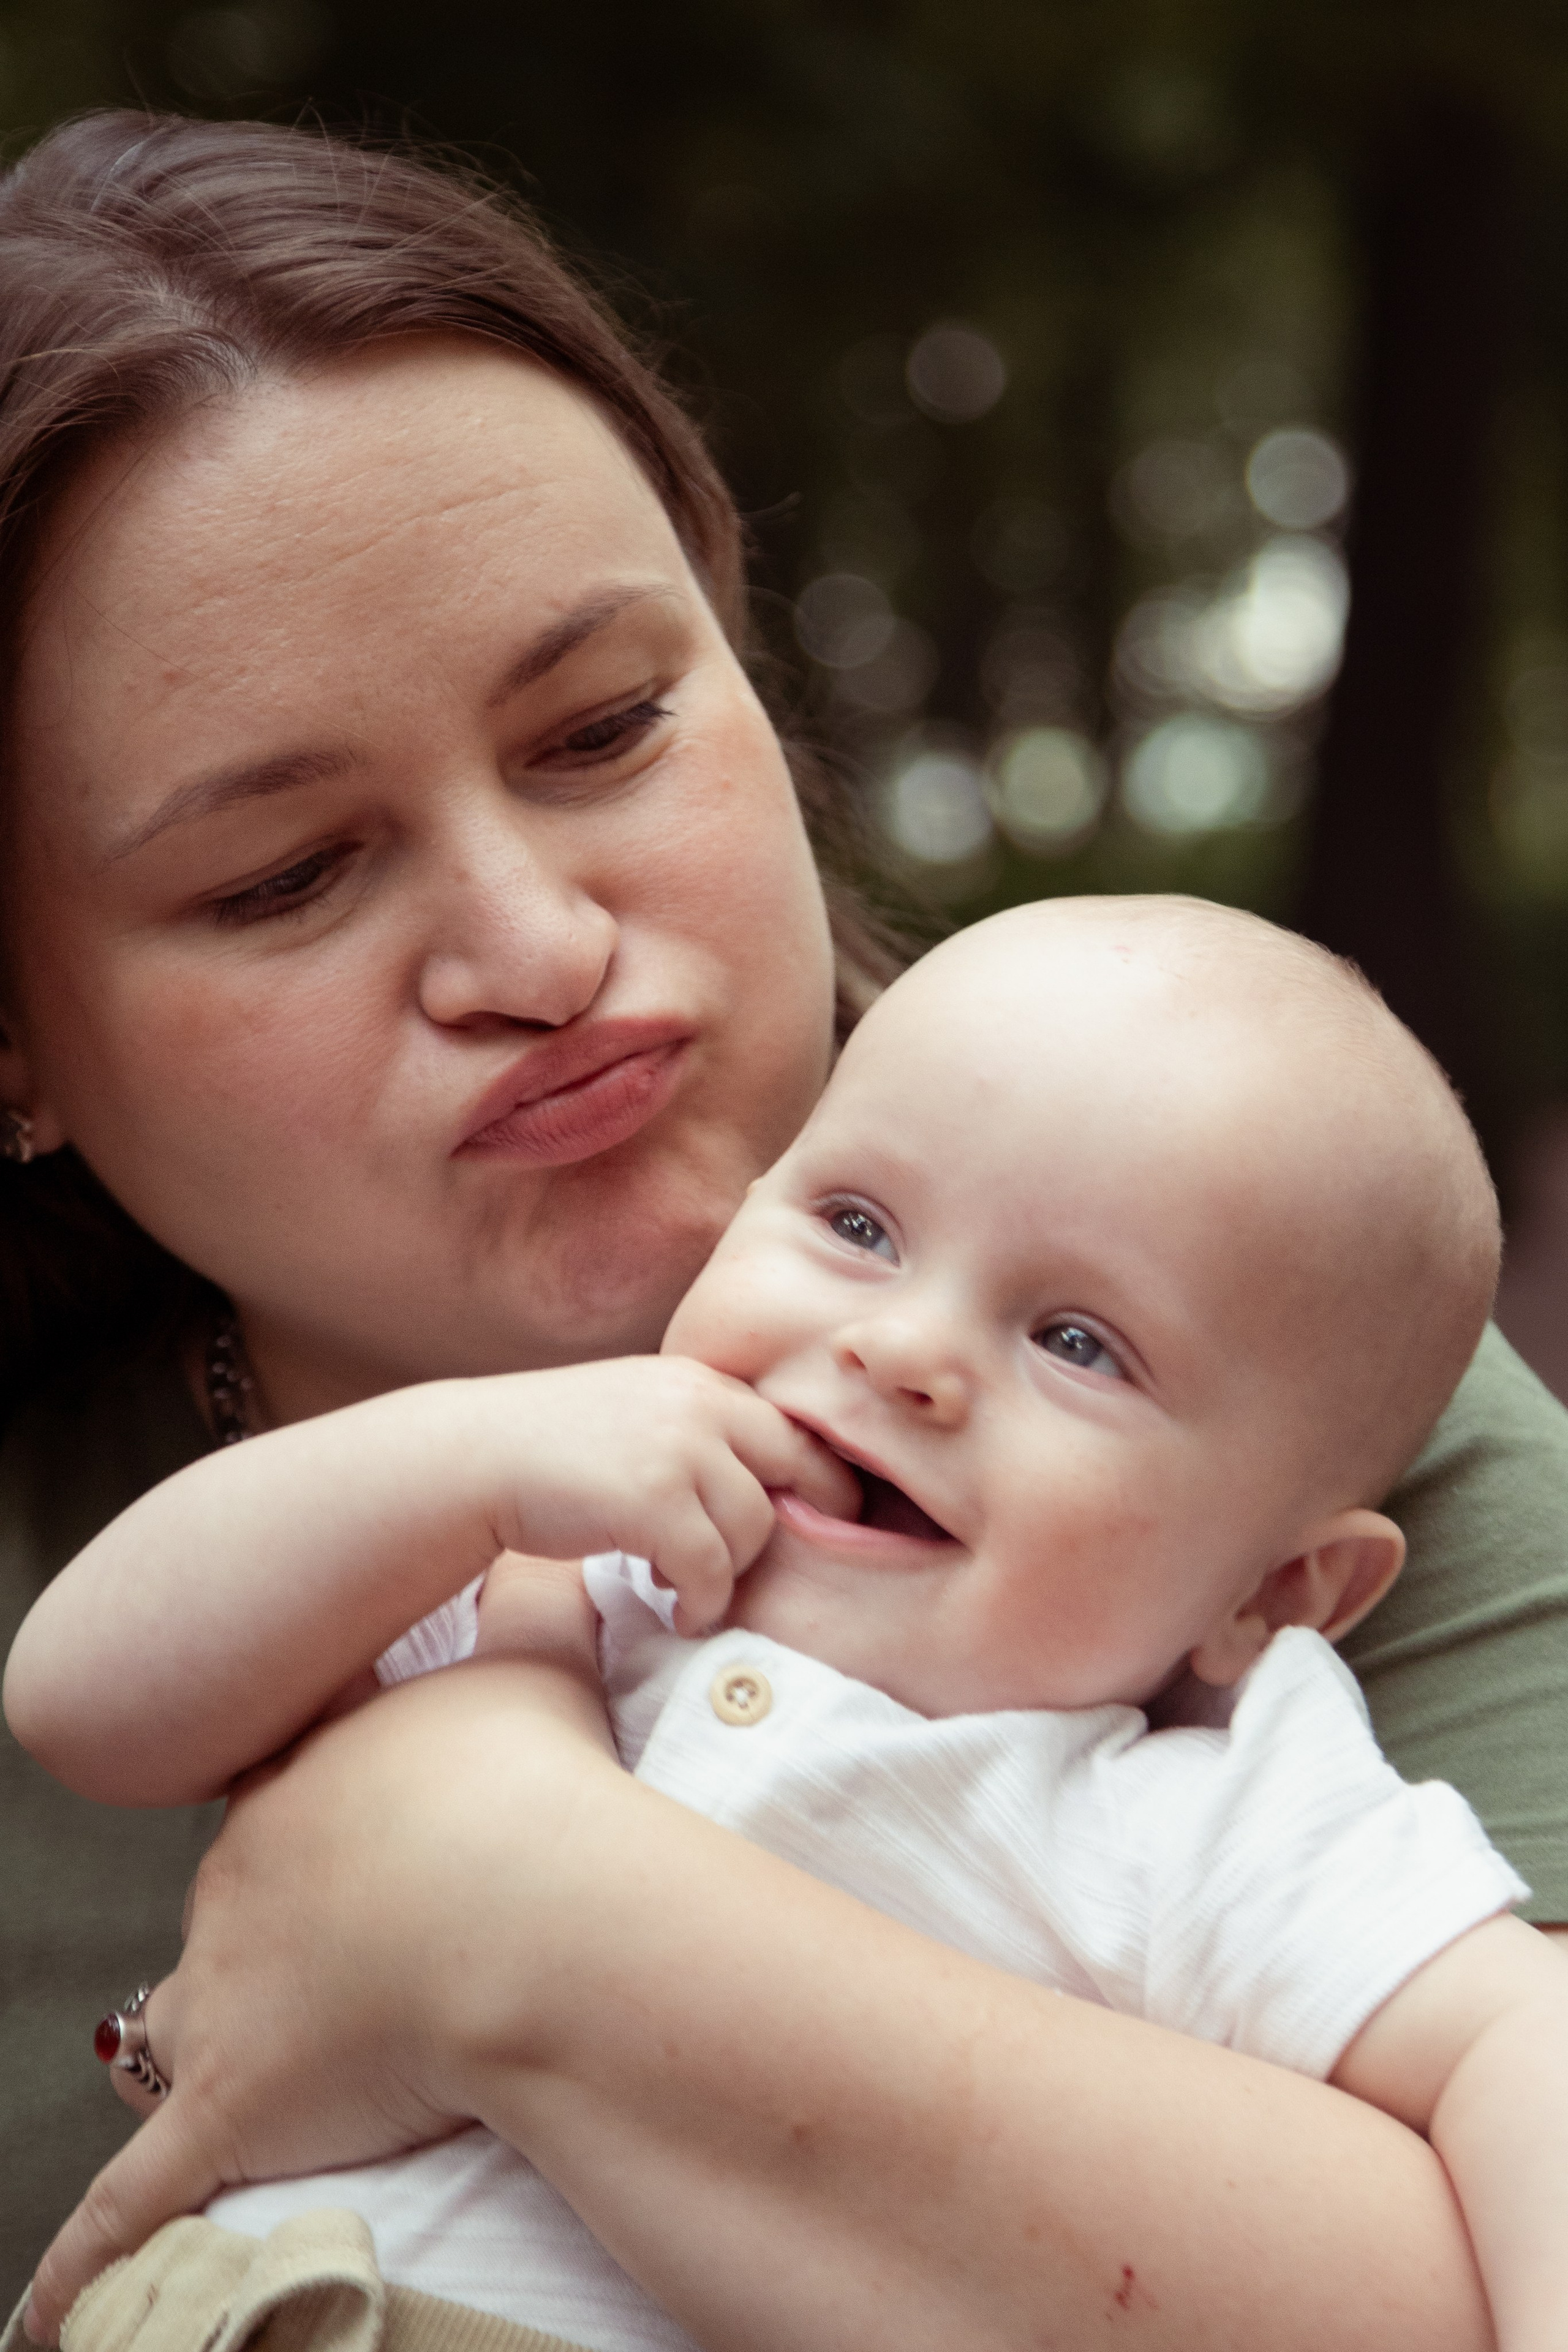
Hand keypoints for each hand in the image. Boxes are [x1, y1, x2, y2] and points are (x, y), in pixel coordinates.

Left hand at [25, 1657, 611, 2342]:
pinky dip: (94, 2253)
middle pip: (239, 1893)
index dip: (312, 1801)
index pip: (289, 1781)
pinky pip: (137, 2195)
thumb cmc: (545, 1791)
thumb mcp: (545, 1665)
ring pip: (183, 2015)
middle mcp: (254, 1867)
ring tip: (217, 2066)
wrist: (533, 1902)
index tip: (332, 1814)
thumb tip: (557, 1545)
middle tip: (336, 1950)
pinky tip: (54, 2308)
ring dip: (199, 2039)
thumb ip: (542, 1597)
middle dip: (276, 1919)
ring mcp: (231, 1984)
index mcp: (319, 1774)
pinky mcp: (230, 2103)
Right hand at [479, 1356, 857, 1633]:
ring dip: (732, 1571)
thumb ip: (698, 1428)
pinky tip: (678, 1611)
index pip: (792, 1425)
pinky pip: (711, 1570)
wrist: (475, 1457)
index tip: (817, 1516)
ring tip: (695, 1588)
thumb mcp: (638, 1409)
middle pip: (798, 1468)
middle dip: (806, 1520)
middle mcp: (699, 1405)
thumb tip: (762, 1480)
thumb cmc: (553, 1445)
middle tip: (790, 1562)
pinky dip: (702, 1602)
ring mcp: (679, 1451)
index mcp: (700, 1379)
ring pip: (755, 1528)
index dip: (817, 1475)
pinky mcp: (653, 1504)